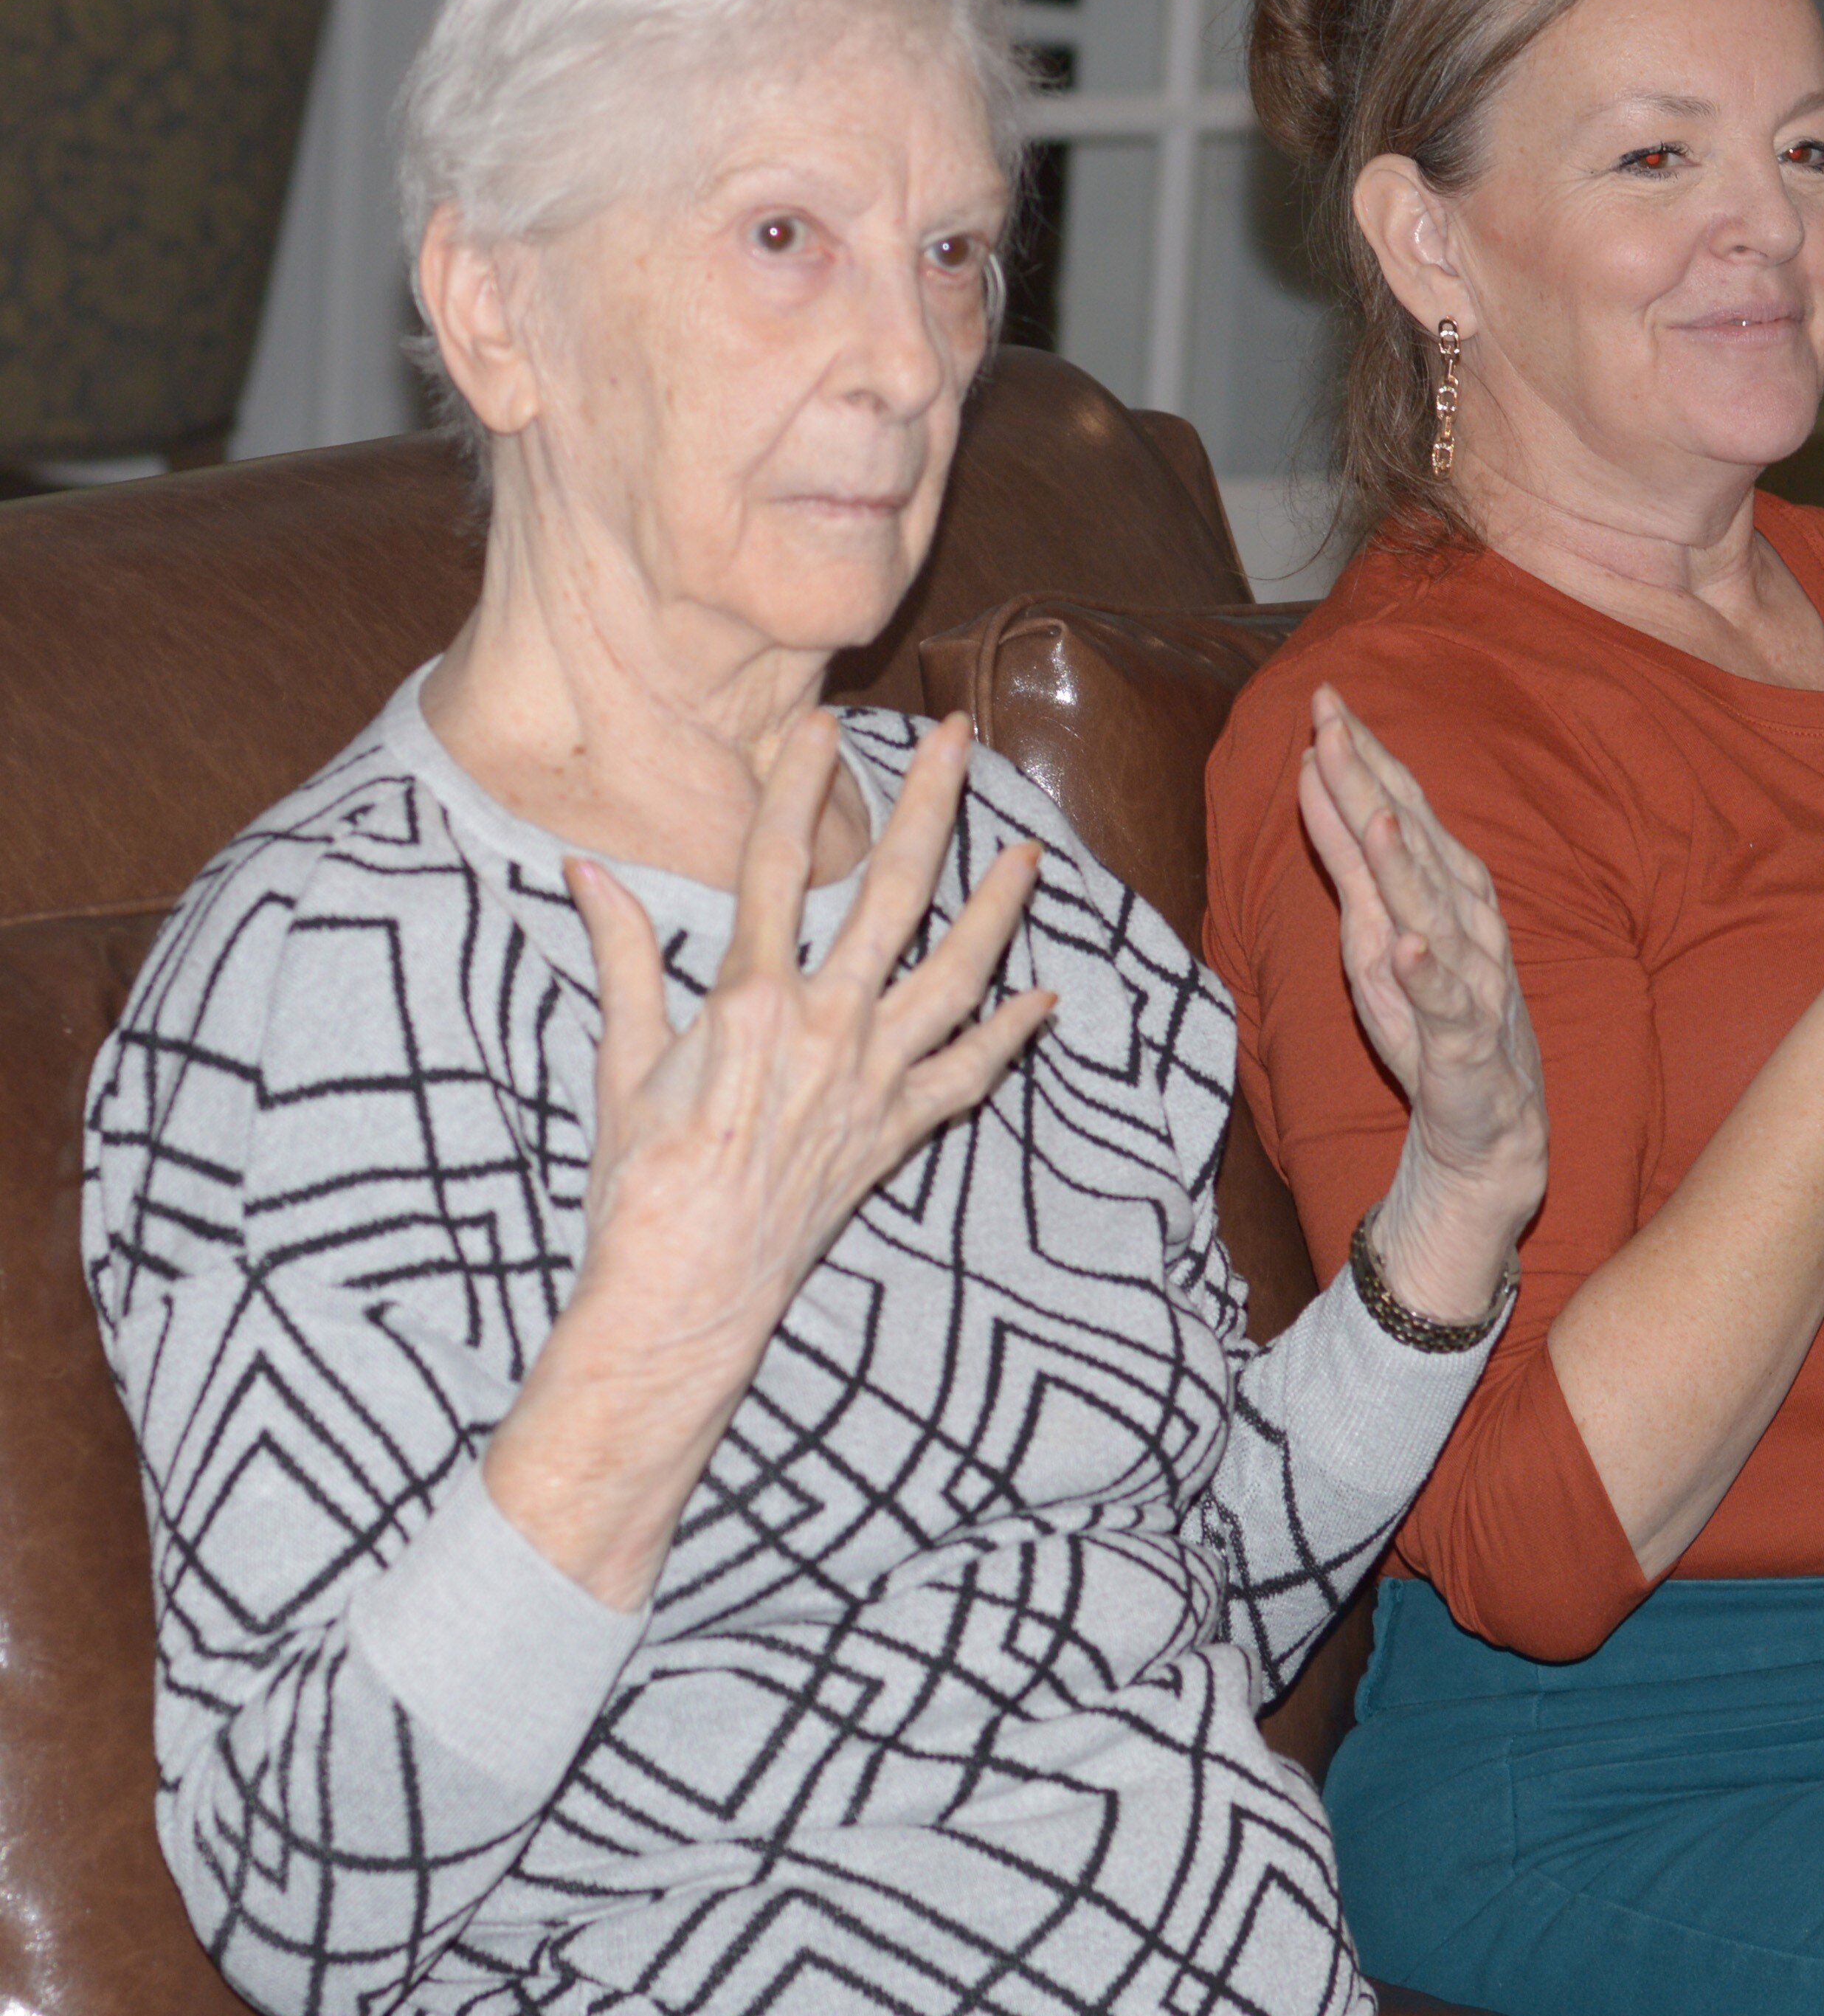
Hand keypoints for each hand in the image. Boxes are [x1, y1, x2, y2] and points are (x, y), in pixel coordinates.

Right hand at [485, 711, 1053, 1608]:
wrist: (684, 1292)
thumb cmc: (640, 1182)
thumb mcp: (621, 1059)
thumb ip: (623, 957)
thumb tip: (586, 872)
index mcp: (748, 997)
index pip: (777, 860)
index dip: (799, 783)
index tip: (825, 723)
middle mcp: (825, 1025)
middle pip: (891, 890)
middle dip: (931, 806)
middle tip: (961, 740)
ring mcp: (872, 1079)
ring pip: (954, 971)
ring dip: (997, 908)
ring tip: (1030, 853)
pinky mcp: (897, 1132)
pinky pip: (968, 1075)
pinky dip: (1009, 1038)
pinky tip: (1044, 1000)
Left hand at [1297, 685, 1547, 1323]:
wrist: (1488, 1127)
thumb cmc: (1430, 1017)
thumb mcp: (1374, 930)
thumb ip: (1350, 857)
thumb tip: (1314, 773)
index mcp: (1442, 891)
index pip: (1399, 809)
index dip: (1364, 756)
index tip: (1325, 699)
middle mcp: (1461, 924)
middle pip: (1414, 845)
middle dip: (1374, 785)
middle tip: (1334, 725)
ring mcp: (1468, 983)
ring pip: (1435, 916)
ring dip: (1408, 867)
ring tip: (1376, 817)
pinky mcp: (1464, 1048)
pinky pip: (1448, 1010)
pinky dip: (1430, 978)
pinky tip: (1409, 949)